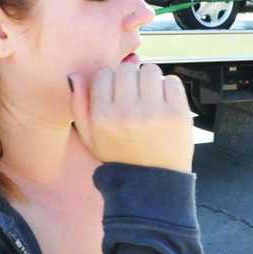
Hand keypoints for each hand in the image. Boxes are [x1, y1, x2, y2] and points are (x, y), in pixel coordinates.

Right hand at [67, 64, 193, 172]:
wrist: (152, 184)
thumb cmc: (120, 158)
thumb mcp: (90, 138)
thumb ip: (78, 106)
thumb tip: (74, 75)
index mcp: (103, 116)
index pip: (104, 74)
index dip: (111, 80)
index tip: (117, 92)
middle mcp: (127, 111)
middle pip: (127, 69)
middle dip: (131, 78)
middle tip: (136, 94)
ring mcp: (154, 111)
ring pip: (151, 70)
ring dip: (150, 80)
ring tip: (151, 97)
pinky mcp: (177, 113)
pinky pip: (172, 81)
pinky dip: (169, 88)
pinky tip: (165, 103)